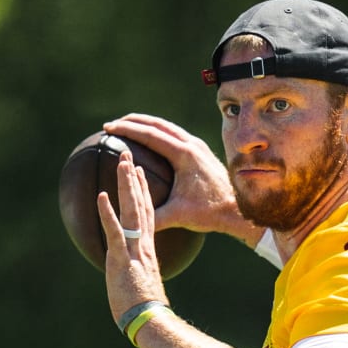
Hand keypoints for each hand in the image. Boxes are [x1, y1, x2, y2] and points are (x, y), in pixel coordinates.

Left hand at [97, 152, 169, 321]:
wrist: (150, 319)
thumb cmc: (144, 308)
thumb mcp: (140, 282)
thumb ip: (136, 270)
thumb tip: (133, 270)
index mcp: (147, 249)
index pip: (147, 213)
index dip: (143, 191)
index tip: (139, 171)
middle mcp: (143, 244)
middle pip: (140, 204)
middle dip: (134, 178)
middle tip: (129, 154)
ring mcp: (133, 249)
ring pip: (131, 211)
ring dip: (126, 186)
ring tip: (122, 163)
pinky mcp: (122, 259)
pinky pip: (115, 231)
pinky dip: (108, 213)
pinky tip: (103, 196)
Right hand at [104, 114, 264, 247]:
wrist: (239, 209)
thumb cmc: (210, 212)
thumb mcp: (178, 216)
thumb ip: (153, 218)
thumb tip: (127, 225)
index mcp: (184, 155)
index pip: (150, 135)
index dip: (127, 130)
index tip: (109, 128)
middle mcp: (192, 145)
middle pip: (157, 124)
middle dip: (133, 121)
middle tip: (112, 124)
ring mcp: (198, 146)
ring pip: (167, 127)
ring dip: (146, 124)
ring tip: (127, 126)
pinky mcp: (201, 151)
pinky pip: (176, 134)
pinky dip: (159, 132)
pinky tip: (150, 140)